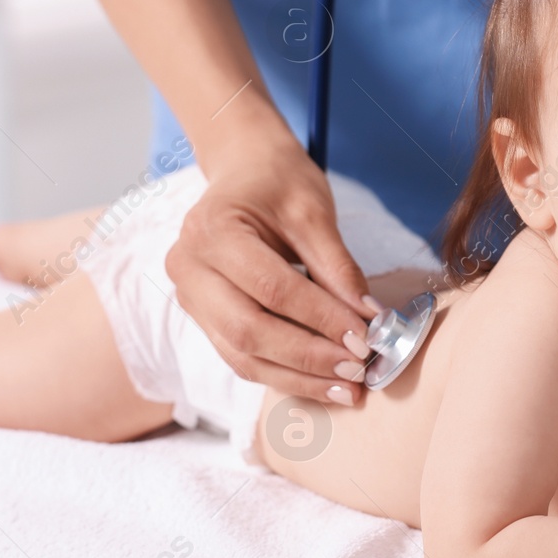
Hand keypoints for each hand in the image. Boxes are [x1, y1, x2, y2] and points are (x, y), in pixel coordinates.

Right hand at [165, 107, 378, 404]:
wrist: (242, 168)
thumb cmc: (277, 181)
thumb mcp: (312, 210)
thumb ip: (338, 266)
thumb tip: (369, 318)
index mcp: (212, 230)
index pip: (271, 288)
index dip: (320, 318)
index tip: (365, 337)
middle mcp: (188, 267)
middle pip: (248, 330)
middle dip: (308, 357)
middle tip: (358, 371)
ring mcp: (189, 297)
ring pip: (241, 355)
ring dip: (297, 378)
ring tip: (347, 389)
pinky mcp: (202, 318)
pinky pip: (240, 357)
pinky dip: (283, 374)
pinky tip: (322, 383)